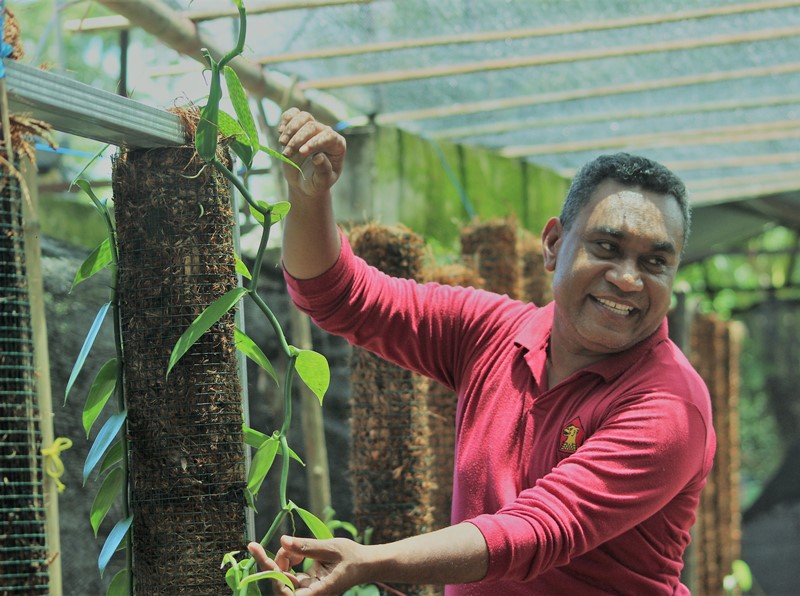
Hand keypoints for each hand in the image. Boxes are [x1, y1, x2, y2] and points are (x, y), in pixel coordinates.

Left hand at [249, 535, 365, 594]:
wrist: (364, 564)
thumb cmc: (351, 557)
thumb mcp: (331, 548)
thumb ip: (306, 546)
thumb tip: (283, 540)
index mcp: (318, 591)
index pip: (288, 593)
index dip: (271, 576)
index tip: (259, 554)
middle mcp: (310, 594)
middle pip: (280, 584)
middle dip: (272, 563)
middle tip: (259, 545)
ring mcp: (306, 589)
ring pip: (282, 578)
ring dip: (281, 560)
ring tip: (290, 545)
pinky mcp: (305, 583)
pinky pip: (289, 574)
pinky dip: (288, 560)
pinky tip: (295, 551)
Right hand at [277, 108, 345, 201]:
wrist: (304, 182)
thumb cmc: (316, 183)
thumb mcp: (322, 182)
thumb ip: (323, 170)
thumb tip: (318, 157)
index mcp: (337, 146)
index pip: (329, 136)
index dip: (314, 142)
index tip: (301, 152)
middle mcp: (326, 134)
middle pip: (313, 126)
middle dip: (298, 138)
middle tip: (287, 153)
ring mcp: (313, 129)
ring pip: (303, 117)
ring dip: (290, 129)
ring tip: (282, 144)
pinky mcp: (299, 127)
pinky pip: (293, 114)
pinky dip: (285, 119)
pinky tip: (280, 131)